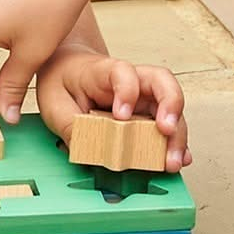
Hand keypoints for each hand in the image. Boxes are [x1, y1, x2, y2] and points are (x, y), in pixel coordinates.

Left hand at [34, 45, 190, 168]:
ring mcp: (144, 98)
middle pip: (162, 83)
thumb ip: (69, 125)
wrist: (69, 73)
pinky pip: (168, 127)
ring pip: (171, 108)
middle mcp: (133, 81)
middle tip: (166, 131)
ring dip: (176, 135)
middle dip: (170, 106)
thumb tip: (86, 149)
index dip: (126, 91)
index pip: (123, 72)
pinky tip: (179, 159)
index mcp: (105, 71)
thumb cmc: (64, 83)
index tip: (120, 115)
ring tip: (172, 161)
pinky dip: (176, 144)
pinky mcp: (148, 116)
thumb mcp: (54, 103)